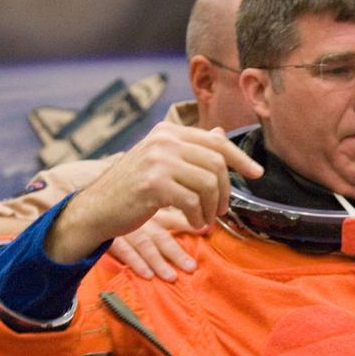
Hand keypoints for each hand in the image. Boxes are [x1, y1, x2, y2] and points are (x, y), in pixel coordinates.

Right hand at [44, 122, 261, 263]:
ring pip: (208, 184)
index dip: (239, 159)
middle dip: (225, 192)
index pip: (215, 141)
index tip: (257, 174)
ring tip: (205, 220)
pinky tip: (193, 224)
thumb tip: (221, 133)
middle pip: (216, 163)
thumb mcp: (161, 161)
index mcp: (168, 131)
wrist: (97, 208)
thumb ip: (190, 148)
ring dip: (212, 208)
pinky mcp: (154, 184)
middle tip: (221, 211)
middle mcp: (163, 140)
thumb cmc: (132, 188)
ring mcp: (158, 160)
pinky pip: (194, 202)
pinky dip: (198, 217)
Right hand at [109, 208, 201, 280]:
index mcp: (151, 210)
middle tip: (192, 268)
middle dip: (176, 253)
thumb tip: (204, 224)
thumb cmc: (119, 206)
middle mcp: (140, 219)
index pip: (173, 218)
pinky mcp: (110, 237)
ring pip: (145, 246)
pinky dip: (135, 263)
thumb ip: (171, 213)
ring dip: (159, 263)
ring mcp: (126, 228)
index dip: (191, 226)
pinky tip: (146, 275)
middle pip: (161, 235)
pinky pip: (124, 250)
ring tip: (172, 278)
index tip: (207, 234)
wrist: (85, 206)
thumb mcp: (146, 204)